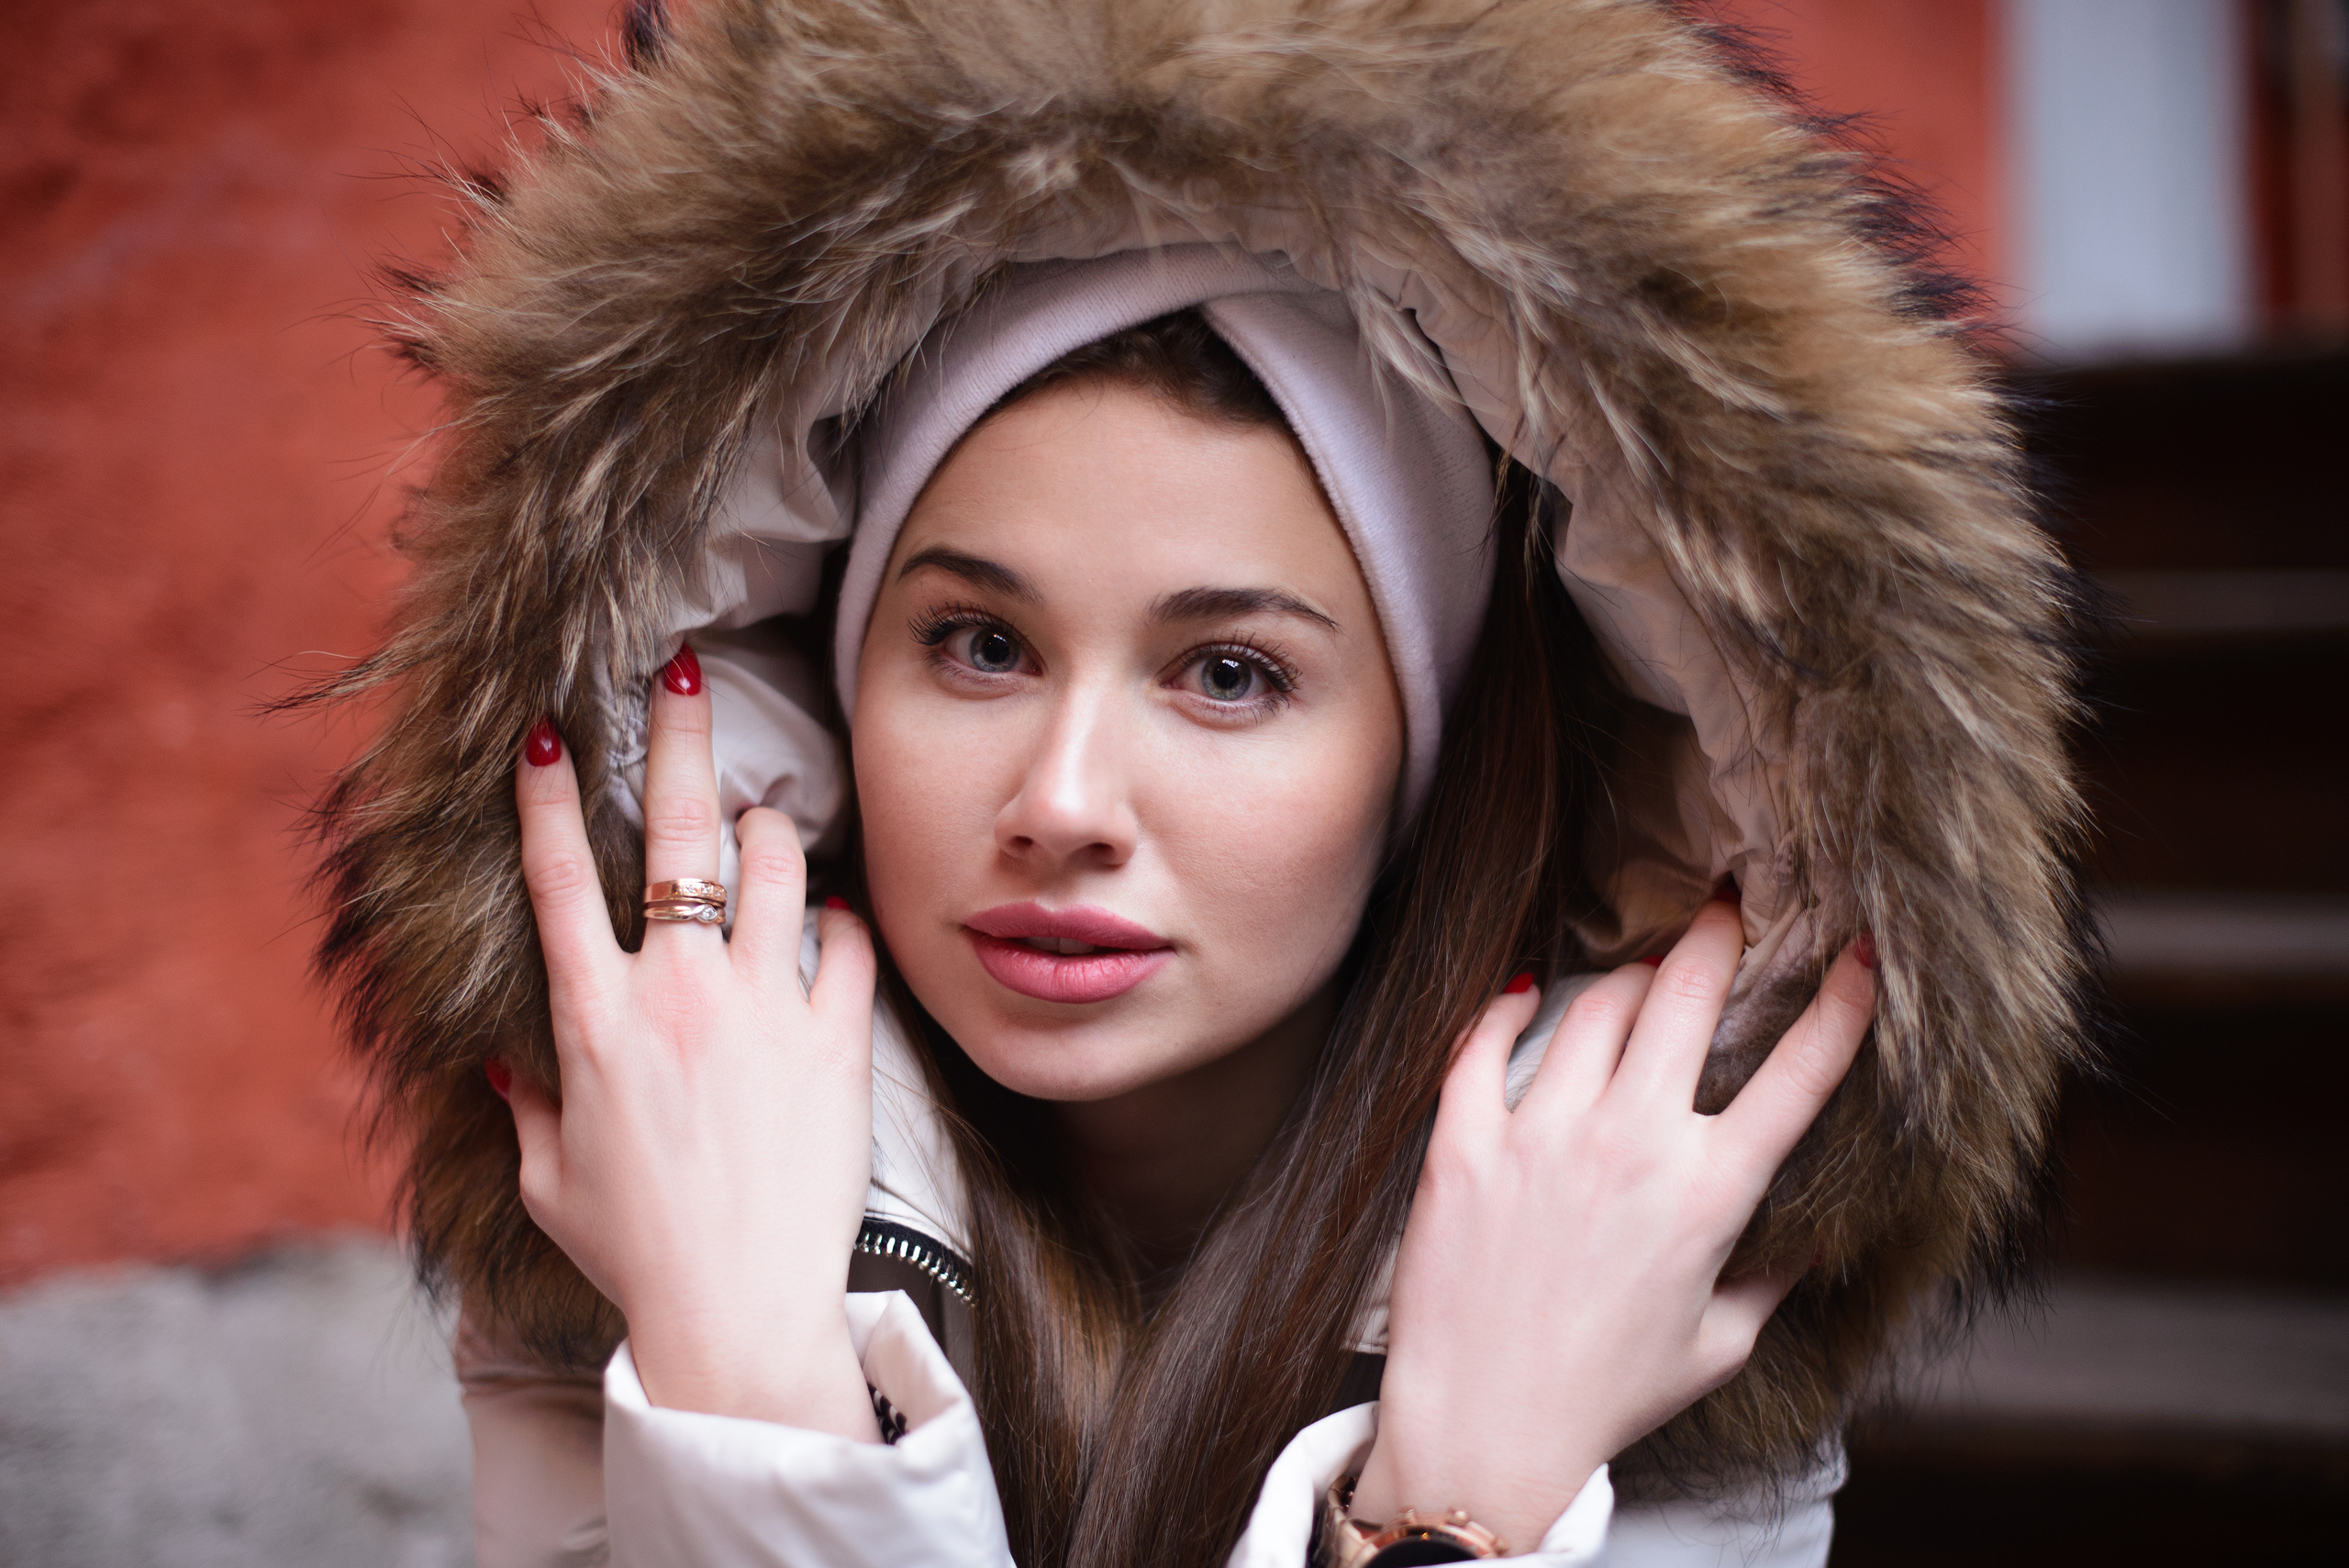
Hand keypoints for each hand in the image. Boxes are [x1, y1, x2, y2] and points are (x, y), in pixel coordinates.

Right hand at [503, 649, 880, 1437]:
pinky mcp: (837, 1038)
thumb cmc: (637, 1253)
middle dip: (678, 734)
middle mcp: (677, 994)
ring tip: (766, 817)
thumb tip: (501, 1067)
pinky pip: (846, 939)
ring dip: (770, 825)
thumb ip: (526, 1110)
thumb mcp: (550, 1181)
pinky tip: (827, 917)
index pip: (555, 881)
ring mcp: (763, 1008)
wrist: (738, 1309)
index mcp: (593, 1021)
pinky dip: (836, 918)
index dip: (544, 798)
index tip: (543, 734)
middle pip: (675, 833)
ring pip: (775, 863)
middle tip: (682, 669)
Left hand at [1350, 900, 1876, 1547]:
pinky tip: (1525, 991)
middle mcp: (1631, 1144)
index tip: (1857, 949)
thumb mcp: (1718, 1344)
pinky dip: (1507, 1006)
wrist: (1487, 1431)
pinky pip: (1482, 1043)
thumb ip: (1768, 1277)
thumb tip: (1810, 1234)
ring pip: (1596, 1006)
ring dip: (1628, 972)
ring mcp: (1542, 1135)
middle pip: (1688, 998)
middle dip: (1719, 935)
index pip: (1798, 1075)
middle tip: (1729, 902)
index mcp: (1709, 1193)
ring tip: (1643, 964)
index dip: (1838, 1002)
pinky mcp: (1464, 1143)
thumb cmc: (1607, 1397)